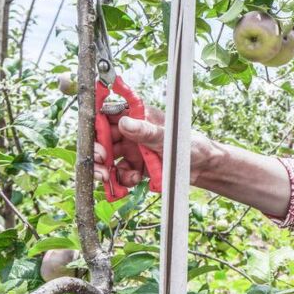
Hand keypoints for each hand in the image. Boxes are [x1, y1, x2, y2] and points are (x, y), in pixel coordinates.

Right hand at [93, 107, 223, 188]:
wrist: (202, 167)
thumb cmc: (189, 144)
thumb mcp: (167, 137)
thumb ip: (147, 131)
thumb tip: (125, 123)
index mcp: (137, 116)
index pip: (107, 113)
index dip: (95, 122)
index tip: (91, 133)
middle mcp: (130, 133)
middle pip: (102, 138)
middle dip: (96, 150)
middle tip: (101, 159)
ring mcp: (131, 151)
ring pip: (107, 158)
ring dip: (103, 168)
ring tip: (107, 176)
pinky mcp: (135, 168)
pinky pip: (120, 174)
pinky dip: (122, 179)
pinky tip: (134, 180)